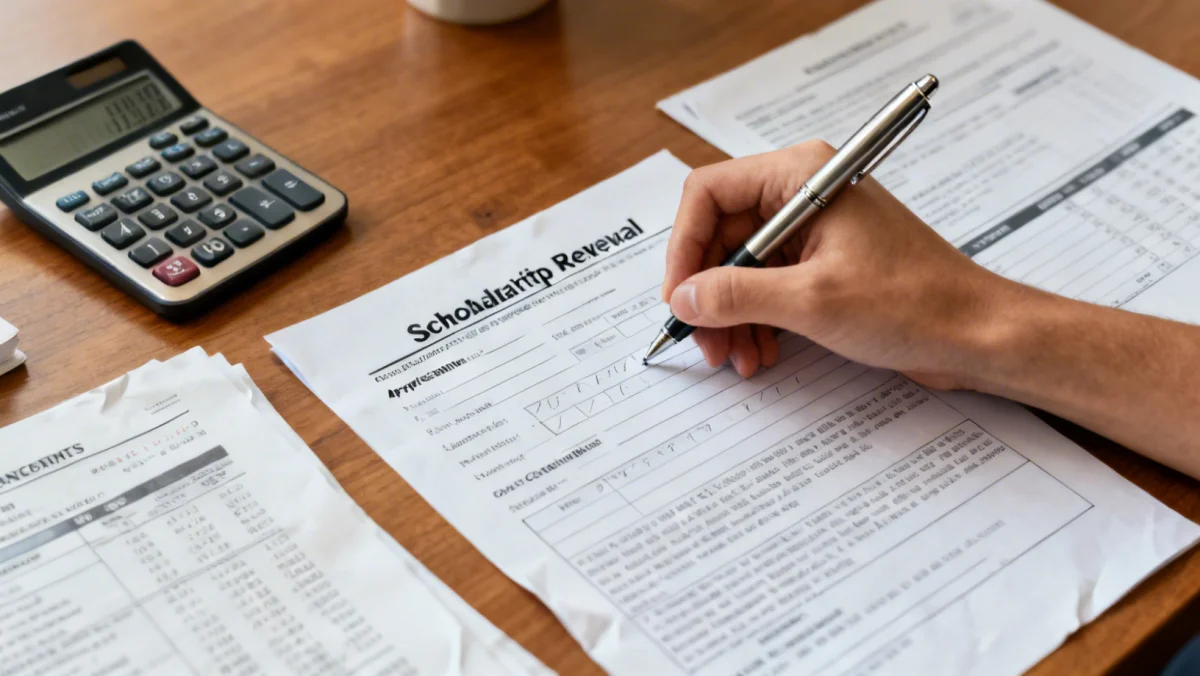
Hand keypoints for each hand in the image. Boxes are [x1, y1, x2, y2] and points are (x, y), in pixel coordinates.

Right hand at [662, 141, 1014, 387]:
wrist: (976, 334)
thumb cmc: (915, 303)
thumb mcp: (811, 302)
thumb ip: (736, 295)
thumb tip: (684, 298)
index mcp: (803, 177)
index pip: (709, 194)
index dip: (684, 247)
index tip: (679, 298)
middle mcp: (804, 194)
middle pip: (721, 235)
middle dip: (708, 292)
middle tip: (704, 341)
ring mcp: (814, 229)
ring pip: (741, 266)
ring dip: (730, 314)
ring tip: (736, 357)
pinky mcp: (823, 262)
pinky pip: (767, 285)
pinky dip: (756, 320)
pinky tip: (761, 352)